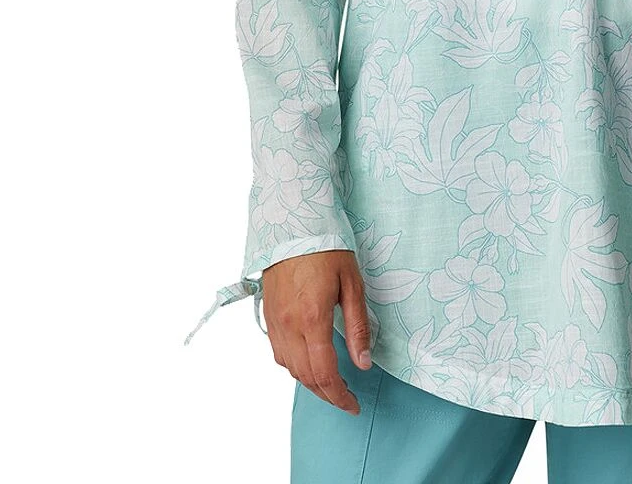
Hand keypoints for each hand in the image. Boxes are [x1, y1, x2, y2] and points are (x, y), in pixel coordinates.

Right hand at [262, 249, 373, 414]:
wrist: (293, 225)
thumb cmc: (327, 249)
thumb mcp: (352, 283)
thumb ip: (358, 326)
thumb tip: (363, 363)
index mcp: (312, 319)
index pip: (324, 373)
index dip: (339, 395)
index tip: (354, 404)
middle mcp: (289, 326)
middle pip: (305, 377)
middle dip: (327, 394)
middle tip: (346, 399)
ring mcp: (274, 322)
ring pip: (289, 368)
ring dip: (310, 383)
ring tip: (331, 384)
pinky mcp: (268, 315)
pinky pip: (278, 353)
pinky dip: (294, 366)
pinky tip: (309, 362)